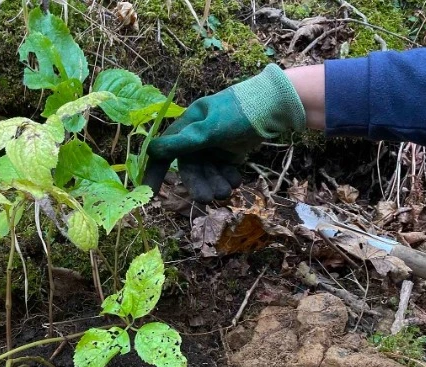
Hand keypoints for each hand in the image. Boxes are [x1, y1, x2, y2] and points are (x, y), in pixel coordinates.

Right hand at [142, 63, 307, 202]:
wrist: (273, 107)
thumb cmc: (237, 113)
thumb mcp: (208, 129)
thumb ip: (183, 142)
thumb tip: (152, 150)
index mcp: (187, 127)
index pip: (165, 151)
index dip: (156, 171)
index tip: (151, 192)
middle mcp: (197, 138)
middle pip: (191, 168)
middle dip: (199, 184)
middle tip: (208, 200)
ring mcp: (214, 147)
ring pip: (208, 173)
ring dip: (215, 184)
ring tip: (228, 190)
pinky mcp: (229, 154)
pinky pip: (223, 172)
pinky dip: (228, 179)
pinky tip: (237, 180)